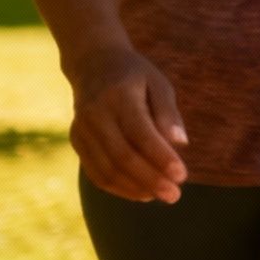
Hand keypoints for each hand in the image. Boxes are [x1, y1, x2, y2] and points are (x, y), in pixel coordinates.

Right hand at [66, 46, 187, 202]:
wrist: (93, 64)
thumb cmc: (135, 75)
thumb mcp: (158, 83)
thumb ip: (168, 113)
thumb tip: (181, 143)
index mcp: (119, 96)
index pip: (141, 134)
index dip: (161, 158)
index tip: (183, 176)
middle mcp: (95, 115)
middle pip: (122, 157)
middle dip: (150, 179)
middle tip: (175, 195)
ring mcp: (81, 129)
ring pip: (106, 169)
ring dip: (134, 188)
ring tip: (161, 195)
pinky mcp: (76, 141)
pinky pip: (95, 172)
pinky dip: (117, 187)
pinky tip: (141, 193)